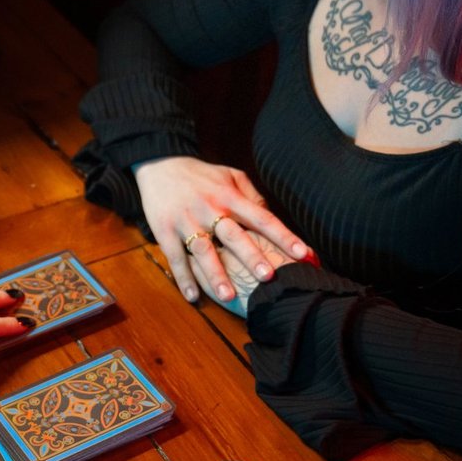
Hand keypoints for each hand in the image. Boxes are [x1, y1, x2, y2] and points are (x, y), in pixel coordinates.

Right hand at [133, 156, 309, 303]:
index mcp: (229, 196)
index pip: (262, 217)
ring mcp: (186, 220)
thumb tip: (272, 216)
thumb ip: (252, 195)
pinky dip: (184, 278)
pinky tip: (193, 297)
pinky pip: (175, 257)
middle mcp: (210, 209)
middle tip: (268, 276)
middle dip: (251, 256)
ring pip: (203, 250)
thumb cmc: (199, 173)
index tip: (303, 253)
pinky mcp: (164, 230)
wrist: (159, 163)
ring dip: (216, 274)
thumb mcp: (230, 175)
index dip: (283, 235)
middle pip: (234, 235)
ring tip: (229, 296)